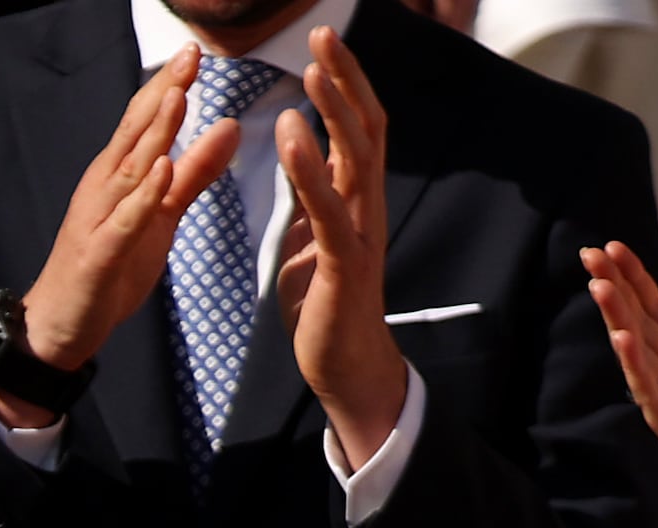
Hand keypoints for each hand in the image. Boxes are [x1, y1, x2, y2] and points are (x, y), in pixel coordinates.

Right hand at [18, 47, 241, 380]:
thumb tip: (229, 124)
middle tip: (190, 53)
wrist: (60, 327)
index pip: (144, 121)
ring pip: (129, 170)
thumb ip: (193, 173)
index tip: (195, 48)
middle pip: (135, 133)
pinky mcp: (98, 256)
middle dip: (164, 92)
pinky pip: (124, 222)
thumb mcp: (160, 217)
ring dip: (154, 133)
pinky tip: (162, 170)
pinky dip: (142, 196)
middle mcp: (103, 189)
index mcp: (117, 176)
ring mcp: (98, 221)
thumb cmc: (109, 269)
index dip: (169, 84)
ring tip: (179, 96)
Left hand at [273, 27, 404, 470]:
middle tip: (323, 33)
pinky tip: (290, 136)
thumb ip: (311, 196)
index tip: (323, 42)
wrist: (344, 366)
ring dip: (332, 113)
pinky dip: (309, 170)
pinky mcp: (346, 264)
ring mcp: (361, 232)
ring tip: (310, 72)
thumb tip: (301, 157)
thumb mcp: (312, 237)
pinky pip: (329, 209)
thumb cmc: (326, 302)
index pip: (358, 125)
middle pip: (365, 127)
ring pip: (355, 160)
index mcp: (356, 197)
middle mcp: (367, 204)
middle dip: (344, 78)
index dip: (343, 82)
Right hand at [584, 242, 657, 527]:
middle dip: (615, 290)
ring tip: (598, 287)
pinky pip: (653, 398)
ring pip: (639, 356)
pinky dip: (636, 370)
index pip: (657, 310)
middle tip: (588, 254)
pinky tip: (623, 340)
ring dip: (617, 321)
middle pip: (641, 325)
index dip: (635, 279)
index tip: (611, 247)